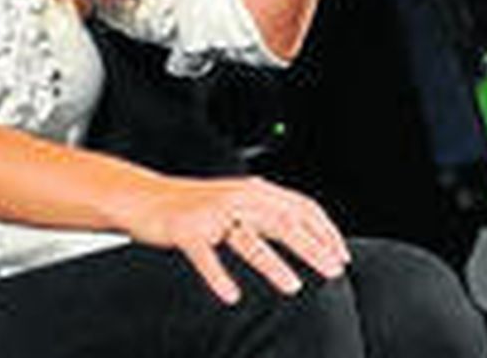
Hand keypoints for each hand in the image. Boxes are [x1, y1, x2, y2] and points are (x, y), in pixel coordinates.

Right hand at [124, 174, 350, 303]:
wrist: (146, 198)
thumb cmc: (196, 206)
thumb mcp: (238, 204)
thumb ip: (268, 216)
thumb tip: (306, 237)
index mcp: (254, 191)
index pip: (301, 206)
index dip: (325, 230)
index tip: (341, 254)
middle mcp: (237, 198)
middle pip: (282, 222)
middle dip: (312, 247)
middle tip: (333, 271)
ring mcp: (212, 214)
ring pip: (248, 240)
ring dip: (273, 264)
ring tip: (293, 287)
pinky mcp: (187, 230)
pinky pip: (205, 256)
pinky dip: (218, 276)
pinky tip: (231, 295)